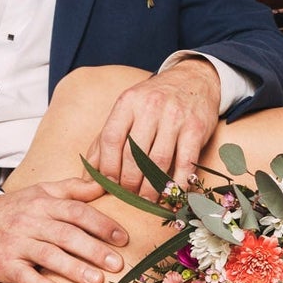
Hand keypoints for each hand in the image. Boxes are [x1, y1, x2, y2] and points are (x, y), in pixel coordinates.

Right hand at [0, 179, 129, 282]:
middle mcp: (31, 222)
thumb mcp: (40, 193)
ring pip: (48, 255)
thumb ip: (72, 189)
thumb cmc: (14, 210)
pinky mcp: (3, 264)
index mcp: (43, 204)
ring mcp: (16, 244)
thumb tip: (104, 184)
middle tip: (117, 264)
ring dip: (74, 269)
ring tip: (96, 281)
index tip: (123, 238)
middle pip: (66, 235)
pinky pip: (23, 276)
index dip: (101, 224)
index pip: (77, 212)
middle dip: (94, 250)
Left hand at [87, 59, 220, 196]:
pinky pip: (185, 163)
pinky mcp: (196, 128)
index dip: (107, 167)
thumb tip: (87, 177)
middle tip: (129, 198)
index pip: (111, 139)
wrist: (193, 80)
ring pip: (158, 162)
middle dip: (129, 183)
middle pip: (134, 155)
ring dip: (151, 188)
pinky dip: (178, 184)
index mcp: (128, 102)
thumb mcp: (126, 112)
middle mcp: (150, 106)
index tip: (108, 185)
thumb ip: (104, 141)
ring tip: (146, 201)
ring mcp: (175, 117)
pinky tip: (172, 197)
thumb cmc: (154, 102)